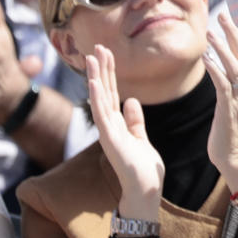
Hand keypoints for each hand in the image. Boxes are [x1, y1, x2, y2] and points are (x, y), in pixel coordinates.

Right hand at [85, 44, 165, 217]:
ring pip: (100, 99)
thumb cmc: (143, 168)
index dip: (109, 72)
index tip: (106, 53)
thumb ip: (135, 121)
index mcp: (117, 124)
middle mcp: (109, 126)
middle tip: (96, 47)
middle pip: (104, 92)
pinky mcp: (110, 140)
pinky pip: (102, 115)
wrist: (145, 190)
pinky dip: (98, 98)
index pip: (112, 92)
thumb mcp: (141, 139)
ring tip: (92, 58)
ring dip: (96, 78)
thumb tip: (132, 100)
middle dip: (101, 69)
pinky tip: (95, 83)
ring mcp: (108, 132)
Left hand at [202, 9, 237, 175]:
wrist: (234, 156)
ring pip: (236, 66)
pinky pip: (223, 84)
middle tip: (225, 14)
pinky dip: (215, 69)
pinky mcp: (228, 109)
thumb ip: (231, 84)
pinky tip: (205, 57)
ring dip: (223, 47)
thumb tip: (221, 66)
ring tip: (210, 32)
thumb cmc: (229, 129)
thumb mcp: (234, 102)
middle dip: (237, 33)